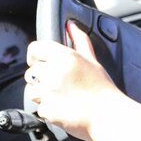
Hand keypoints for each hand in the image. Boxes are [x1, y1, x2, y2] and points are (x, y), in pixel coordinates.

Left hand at [25, 21, 123, 140]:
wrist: (108, 115)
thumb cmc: (102, 88)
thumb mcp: (93, 60)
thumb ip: (79, 40)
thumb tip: (70, 24)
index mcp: (65, 57)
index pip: (35, 48)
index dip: (36, 55)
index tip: (41, 61)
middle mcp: (53, 72)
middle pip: (32, 71)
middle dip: (42, 77)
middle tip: (60, 83)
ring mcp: (48, 92)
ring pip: (32, 90)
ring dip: (43, 94)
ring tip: (63, 96)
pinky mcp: (46, 110)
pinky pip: (40, 108)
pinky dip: (49, 109)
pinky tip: (65, 107)